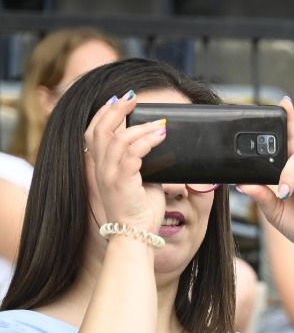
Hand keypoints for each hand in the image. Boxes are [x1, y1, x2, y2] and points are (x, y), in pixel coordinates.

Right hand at [84, 90, 166, 233]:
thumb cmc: (140, 210)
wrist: (136, 234)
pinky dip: (147, 141)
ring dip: (141, 127)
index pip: (94, 131)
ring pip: (119, 138)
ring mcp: (108, 174)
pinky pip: (132, 153)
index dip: (104, 112)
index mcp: (101, 166)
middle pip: (100, 128)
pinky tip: (160, 136)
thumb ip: (145, 163)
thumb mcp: (142, 181)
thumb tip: (160, 146)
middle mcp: (100, 167)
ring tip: (160, 123)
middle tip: (133, 98)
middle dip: (116, 109)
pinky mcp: (121, 181)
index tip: (120, 100)